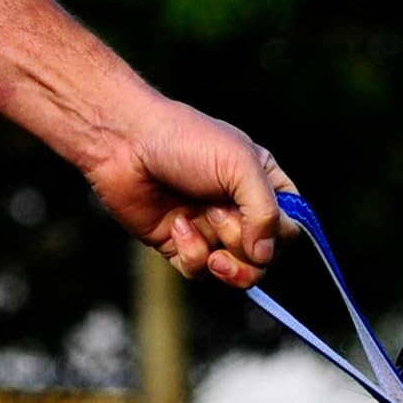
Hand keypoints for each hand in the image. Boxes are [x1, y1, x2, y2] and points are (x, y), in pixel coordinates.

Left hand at [0, 0, 298, 286]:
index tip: (259, 226)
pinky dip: (189, 261)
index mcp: (264, 177)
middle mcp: (239, 201)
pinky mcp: (174, 240)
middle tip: (220, 233)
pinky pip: (198, 274)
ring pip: (236, 271)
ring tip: (193, 232)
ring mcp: (208, 221)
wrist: (105, 128)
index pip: (298, 223)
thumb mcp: (235, 162)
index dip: (282, 233)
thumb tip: (270, 251)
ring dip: (217, 258)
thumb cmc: (172, 134)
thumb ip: (266, 207)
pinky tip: (171, 234)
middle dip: (246, 250)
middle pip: (269, 253)